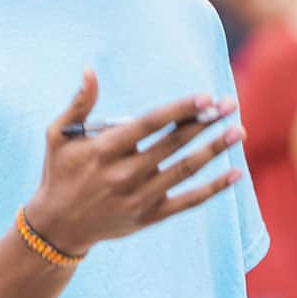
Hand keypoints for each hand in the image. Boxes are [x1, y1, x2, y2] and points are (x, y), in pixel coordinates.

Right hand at [23, 69, 244, 256]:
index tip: (206, 97)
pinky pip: (189, 202)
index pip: (151, 124)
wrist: (58, 226)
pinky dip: (214, 189)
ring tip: (238, 131)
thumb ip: (80, 103)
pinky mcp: (149, 217)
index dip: (181, 110)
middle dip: (205, 123)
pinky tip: (237, 173)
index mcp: (105, 150)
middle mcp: (124, 174)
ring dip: (214, 149)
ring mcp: (139, 198)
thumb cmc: (60, 173)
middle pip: (174, 144)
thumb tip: (90, 71)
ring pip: (185, 169)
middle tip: (230, 104)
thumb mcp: (59, 136)